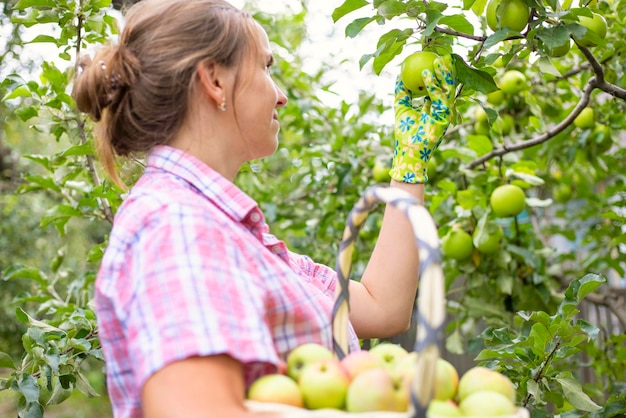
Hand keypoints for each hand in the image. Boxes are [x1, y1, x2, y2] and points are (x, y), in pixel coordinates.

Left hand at [389, 54, 456, 183]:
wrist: (407, 153)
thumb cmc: (405, 134)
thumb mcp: (402, 109)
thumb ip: (402, 94)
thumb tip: (399, 76)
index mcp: (435, 108)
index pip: (440, 86)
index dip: (439, 72)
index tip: (433, 58)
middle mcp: (442, 110)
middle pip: (447, 86)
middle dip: (447, 69)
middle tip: (441, 54)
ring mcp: (445, 114)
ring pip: (447, 89)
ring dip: (443, 73)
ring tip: (438, 59)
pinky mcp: (444, 118)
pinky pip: (440, 97)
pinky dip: (433, 84)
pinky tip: (426, 73)